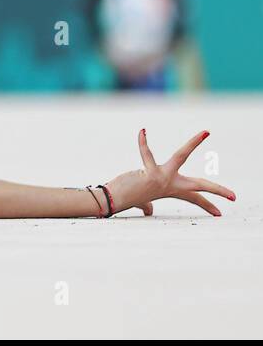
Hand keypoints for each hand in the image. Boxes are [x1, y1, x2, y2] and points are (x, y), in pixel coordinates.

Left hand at [104, 129, 235, 216]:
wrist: (113, 199)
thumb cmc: (128, 197)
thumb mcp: (143, 201)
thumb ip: (147, 205)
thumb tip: (148, 211)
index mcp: (171, 190)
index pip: (194, 198)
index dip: (207, 206)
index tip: (219, 213)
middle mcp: (170, 185)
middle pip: (199, 185)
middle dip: (218, 190)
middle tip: (234, 197)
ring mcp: (162, 178)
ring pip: (181, 157)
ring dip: (193, 143)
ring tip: (205, 133)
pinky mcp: (150, 173)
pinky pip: (147, 154)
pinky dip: (143, 143)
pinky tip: (143, 131)